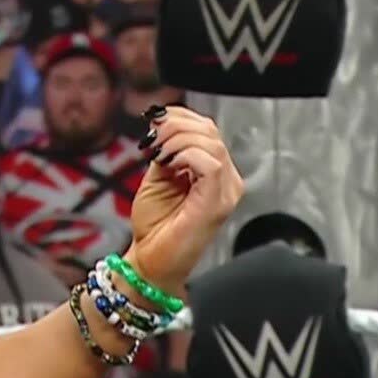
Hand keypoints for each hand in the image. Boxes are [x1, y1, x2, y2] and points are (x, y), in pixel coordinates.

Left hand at [128, 107, 243, 298]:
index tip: (152, 121)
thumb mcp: (158, 177)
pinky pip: (209, 164)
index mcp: (215, 171)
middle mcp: (227, 180)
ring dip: (176, 140)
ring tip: (157, 153)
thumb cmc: (155, 224)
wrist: (151, 261)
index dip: (179, 116)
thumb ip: (165, 152)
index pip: (207, 129)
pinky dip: (184, 155)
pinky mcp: (218, 203)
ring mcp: (226, 192)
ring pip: (211, 143)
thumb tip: (161, 125)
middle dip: (175, 126)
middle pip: (210, 131)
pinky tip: (167, 164)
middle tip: (150, 138)